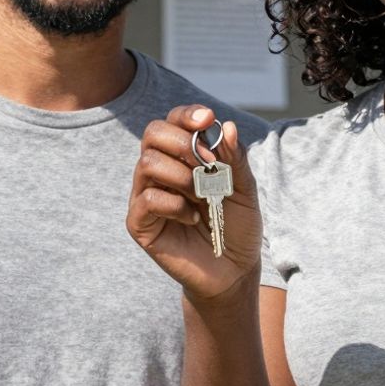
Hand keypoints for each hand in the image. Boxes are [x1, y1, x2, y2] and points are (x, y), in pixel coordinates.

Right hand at [127, 104, 261, 300]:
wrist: (233, 271)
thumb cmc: (236, 226)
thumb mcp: (245, 189)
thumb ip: (235, 159)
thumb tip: (226, 126)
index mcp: (181, 156)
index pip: (172, 121)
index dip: (186, 114)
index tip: (207, 119)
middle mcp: (159, 171)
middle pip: (152, 133)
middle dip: (182, 142)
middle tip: (208, 163)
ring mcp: (145, 196)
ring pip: (147, 163)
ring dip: (182, 175)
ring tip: (203, 195)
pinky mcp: (140, 224)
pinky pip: (148, 199)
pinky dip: (176, 205)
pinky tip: (193, 219)